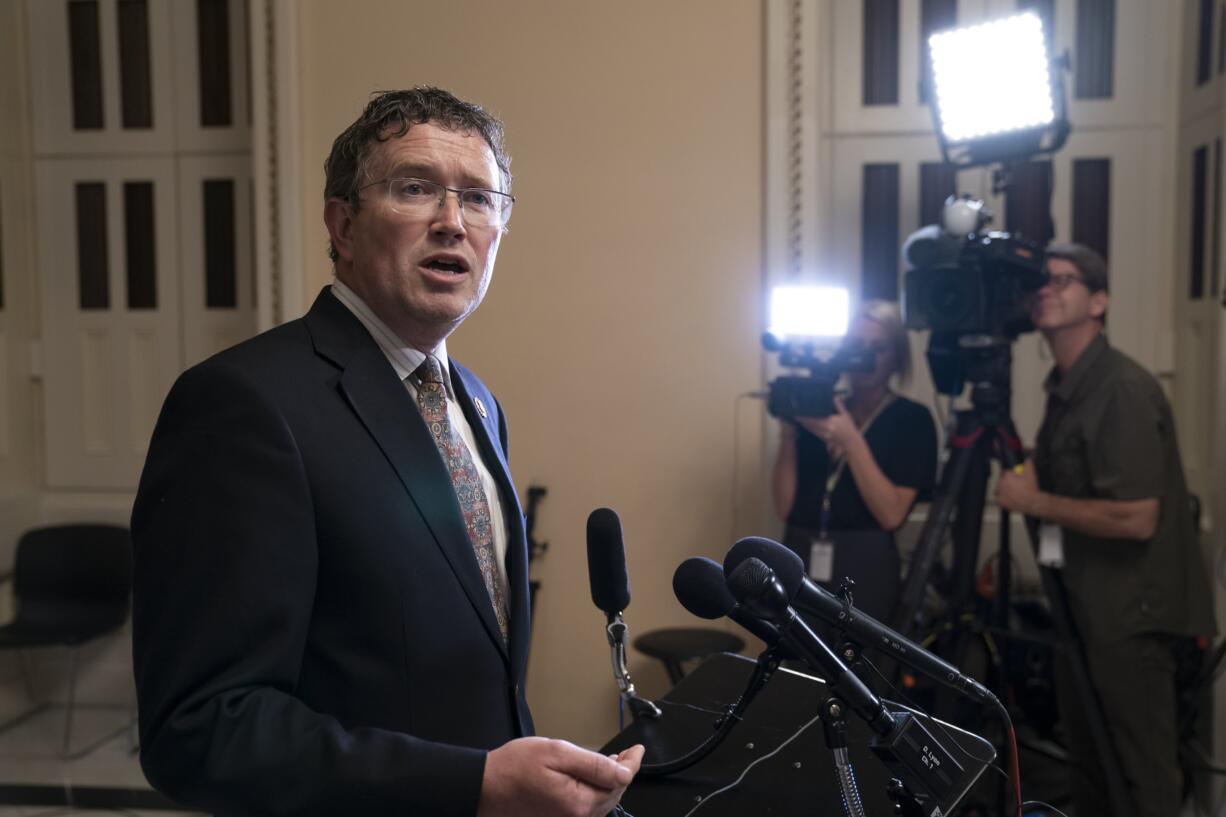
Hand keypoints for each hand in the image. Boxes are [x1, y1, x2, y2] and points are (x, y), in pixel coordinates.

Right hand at [478, 737, 644, 816]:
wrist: (485, 788)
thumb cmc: (513, 769)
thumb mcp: (556, 753)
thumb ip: (593, 763)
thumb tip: (623, 771)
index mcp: (578, 802)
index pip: (618, 782)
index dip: (632, 763)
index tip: (637, 750)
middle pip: (613, 795)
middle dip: (622, 772)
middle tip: (627, 754)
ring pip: (602, 803)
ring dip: (610, 783)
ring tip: (612, 763)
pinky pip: (587, 809)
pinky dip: (595, 793)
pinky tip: (592, 779)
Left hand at [802, 398, 861, 460]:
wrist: (851, 442)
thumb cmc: (849, 428)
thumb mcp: (845, 415)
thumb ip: (839, 406)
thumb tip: (834, 397)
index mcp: (830, 422)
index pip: (815, 418)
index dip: (807, 416)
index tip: (801, 413)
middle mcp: (826, 429)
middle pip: (811, 424)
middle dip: (803, 420)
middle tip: (796, 416)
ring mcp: (824, 435)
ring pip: (811, 429)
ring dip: (805, 425)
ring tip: (799, 420)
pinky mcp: (824, 439)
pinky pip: (815, 433)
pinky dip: (810, 429)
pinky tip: (807, 425)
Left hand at [996, 458, 1044, 517]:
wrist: (1032, 502)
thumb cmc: (1031, 488)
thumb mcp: (1031, 474)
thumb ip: (1028, 464)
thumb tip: (1027, 459)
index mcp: (1006, 476)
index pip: (1007, 473)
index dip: (1013, 475)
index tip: (1017, 478)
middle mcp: (1001, 484)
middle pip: (1001, 481)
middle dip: (1007, 482)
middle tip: (1015, 485)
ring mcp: (1000, 494)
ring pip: (999, 489)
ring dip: (1004, 490)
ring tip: (1013, 492)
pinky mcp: (1000, 502)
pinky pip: (998, 499)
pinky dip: (1003, 499)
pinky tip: (1009, 498)